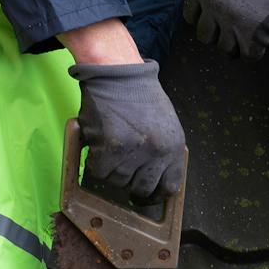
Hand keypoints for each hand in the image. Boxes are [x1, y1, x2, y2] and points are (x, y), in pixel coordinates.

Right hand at [68, 60, 185, 201]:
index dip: (155, 194)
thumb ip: (164, 152)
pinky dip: (95, 162)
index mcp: (174, 146)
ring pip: (117, 182)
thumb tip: (156, 180)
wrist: (119, 73)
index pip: (169, 186)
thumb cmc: (140, 95)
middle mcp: (156, 152)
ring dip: (112, 170)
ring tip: (112, 147)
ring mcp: (132, 151)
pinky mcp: (109, 148)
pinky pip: (99, 172)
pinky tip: (99, 145)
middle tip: (123, 170)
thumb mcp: (165, 123)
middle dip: (131, 184)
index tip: (145, 195)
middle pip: (141, 189)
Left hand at [183, 0, 268, 59]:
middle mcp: (212, 7)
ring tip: (245, 38)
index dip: (204, 19)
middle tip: (230, 29)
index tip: (213, 20)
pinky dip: (253, 51)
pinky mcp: (252, 34)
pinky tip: (259, 42)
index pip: (190, 16)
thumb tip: (216, 4)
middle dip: (216, 34)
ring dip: (234, 45)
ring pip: (224, 48)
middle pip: (204, 36)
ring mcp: (231, 23)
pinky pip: (248, 55)